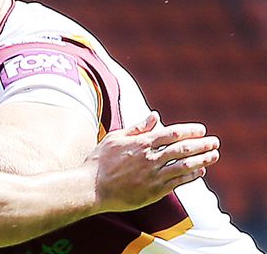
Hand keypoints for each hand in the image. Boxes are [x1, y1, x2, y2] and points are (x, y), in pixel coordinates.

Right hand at [88, 111, 219, 211]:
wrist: (92, 187)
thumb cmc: (100, 161)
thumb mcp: (115, 138)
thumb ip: (137, 127)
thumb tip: (154, 115)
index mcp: (141, 143)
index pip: (171, 133)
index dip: (189, 131)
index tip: (201, 129)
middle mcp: (150, 158)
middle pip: (182, 149)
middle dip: (202, 144)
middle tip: (215, 141)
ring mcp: (153, 176)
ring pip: (184, 165)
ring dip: (202, 159)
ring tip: (214, 155)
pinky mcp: (154, 191)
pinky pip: (178, 182)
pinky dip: (191, 176)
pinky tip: (200, 171)